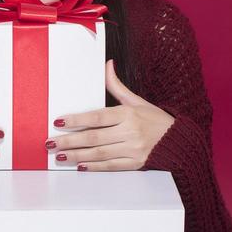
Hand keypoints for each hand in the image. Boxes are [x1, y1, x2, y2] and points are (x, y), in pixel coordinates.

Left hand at [50, 60, 175, 170]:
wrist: (180, 142)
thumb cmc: (156, 120)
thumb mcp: (138, 101)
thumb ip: (117, 86)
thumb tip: (107, 65)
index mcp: (128, 114)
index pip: (97, 117)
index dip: (76, 120)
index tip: (59, 122)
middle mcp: (130, 132)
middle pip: (94, 137)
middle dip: (69, 141)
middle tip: (51, 143)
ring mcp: (133, 150)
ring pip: (99, 153)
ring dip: (77, 155)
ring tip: (59, 156)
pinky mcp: (135, 164)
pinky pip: (110, 166)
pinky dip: (94, 167)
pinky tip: (80, 166)